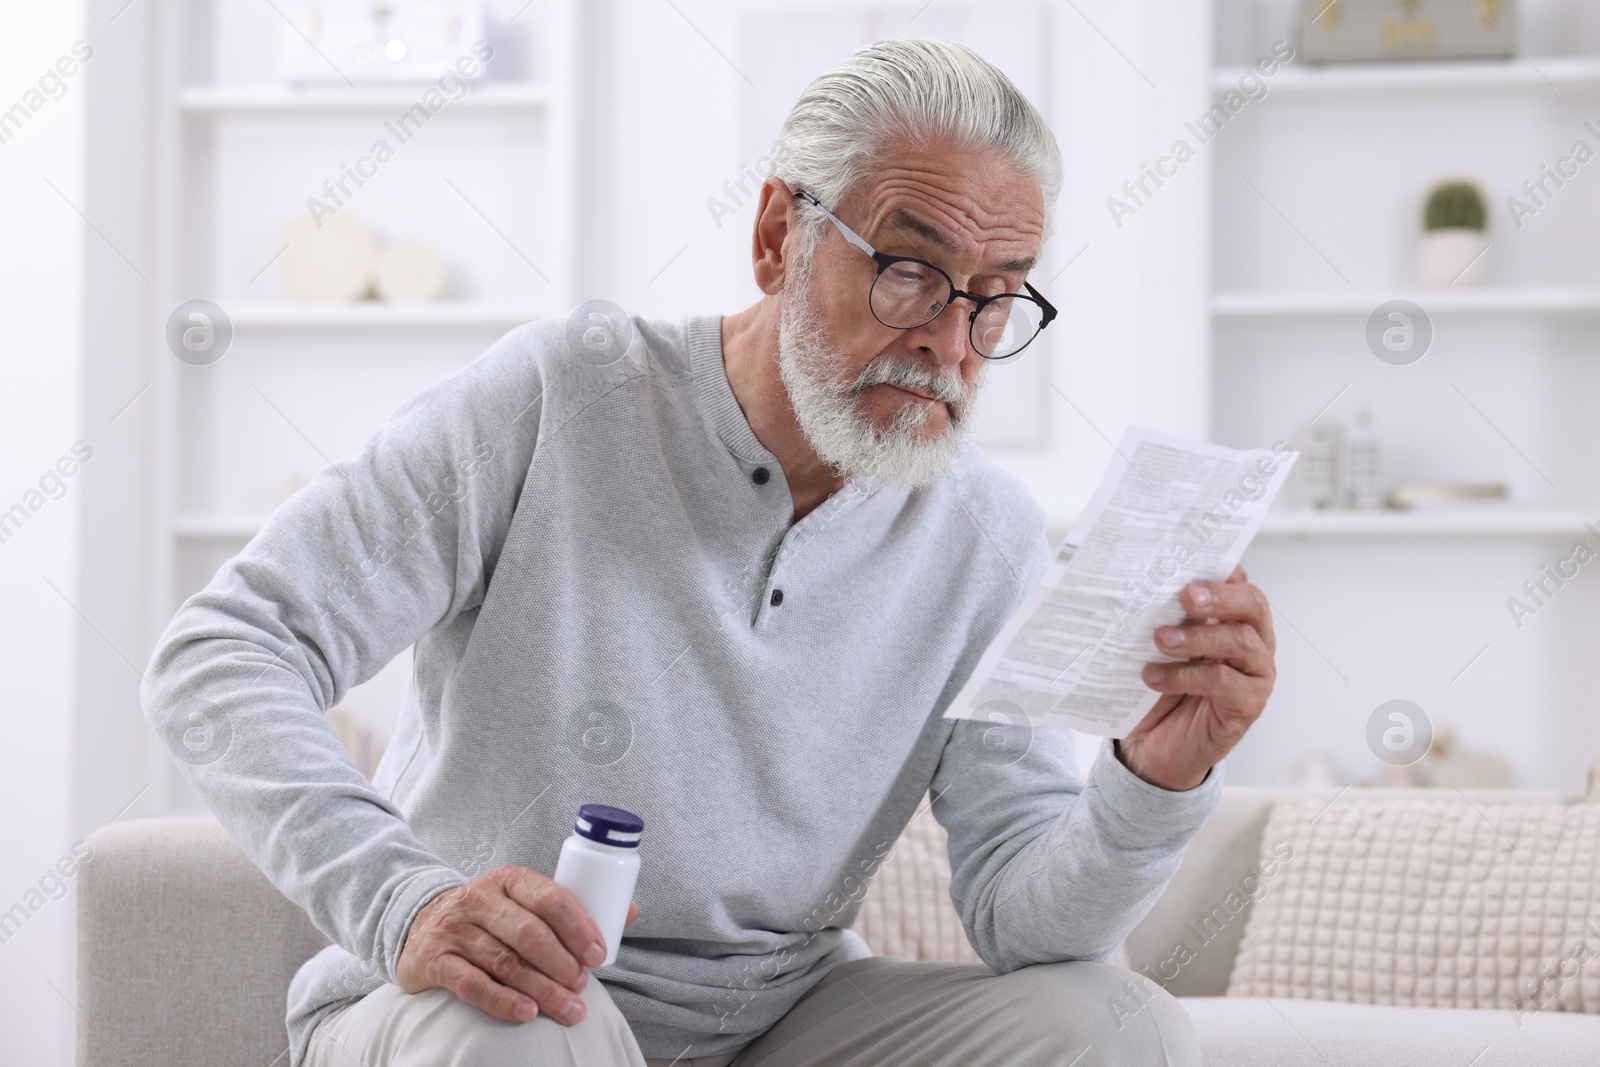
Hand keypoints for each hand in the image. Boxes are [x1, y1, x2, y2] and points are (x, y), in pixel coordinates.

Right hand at [397, 865, 638, 1025]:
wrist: (419, 922)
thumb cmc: (489, 915)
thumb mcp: (522, 898)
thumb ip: (570, 906)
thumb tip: (627, 912)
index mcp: (509, 879)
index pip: (548, 897)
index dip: (577, 926)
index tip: (597, 953)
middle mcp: (480, 900)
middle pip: (529, 933)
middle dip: (562, 962)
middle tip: (582, 985)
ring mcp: (455, 931)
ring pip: (505, 962)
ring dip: (542, 989)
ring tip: (569, 1008)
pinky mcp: (434, 961)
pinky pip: (472, 984)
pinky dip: (502, 1001)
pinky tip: (527, 1014)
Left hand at [1118, 565, 1275, 790]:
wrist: (1152, 745)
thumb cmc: (1158, 687)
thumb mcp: (1157, 645)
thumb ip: (1162, 615)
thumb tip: (1142, 581)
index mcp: (1234, 618)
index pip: (1239, 582)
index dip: (1222, 567)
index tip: (1193, 558)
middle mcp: (1253, 641)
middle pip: (1253, 605)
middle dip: (1220, 596)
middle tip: (1185, 595)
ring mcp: (1256, 674)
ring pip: (1240, 642)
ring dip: (1197, 637)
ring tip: (1159, 639)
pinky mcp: (1248, 705)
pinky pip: (1223, 682)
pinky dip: (1186, 676)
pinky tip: (1154, 677)